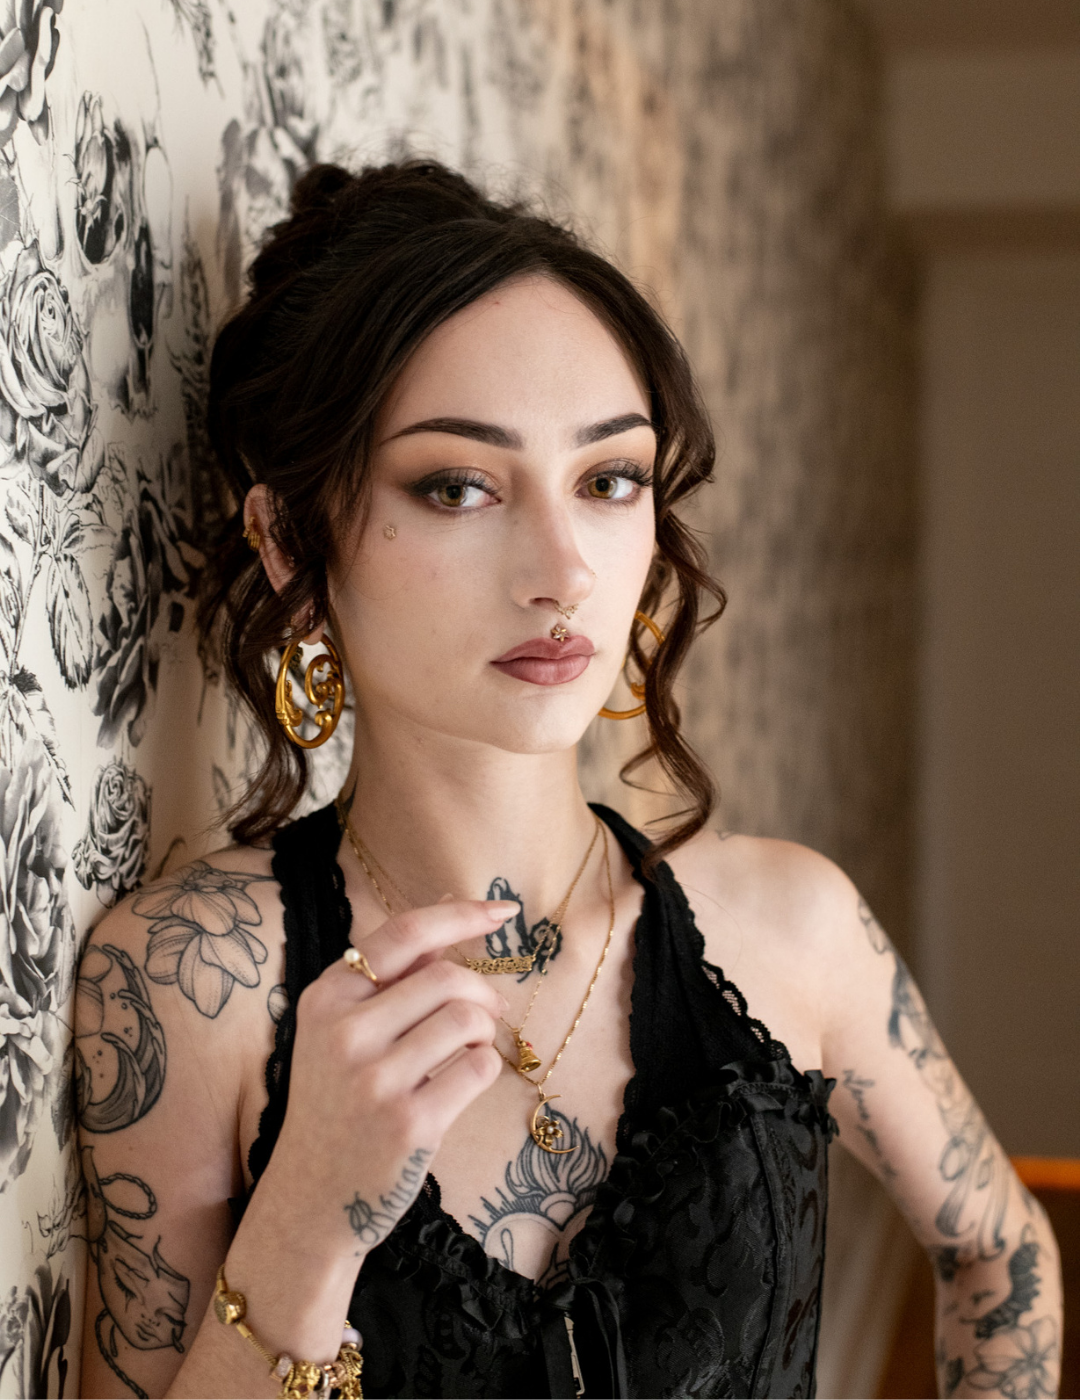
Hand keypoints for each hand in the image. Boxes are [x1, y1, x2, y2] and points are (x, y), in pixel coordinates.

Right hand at [252, 897, 515, 1262]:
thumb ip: (393, 973)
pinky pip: (478, 1067)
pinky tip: (461, 1082)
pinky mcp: (409, 1123)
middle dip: (481, 991)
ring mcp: (375, 1080)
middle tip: (486, 1012)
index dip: (461, 915)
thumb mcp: (342, 1029)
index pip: (404, 934)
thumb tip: (452, 905)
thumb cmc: (338, 1102)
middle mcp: (343, 1034)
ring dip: (482, 1030)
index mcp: (325, 998)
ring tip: (468, 1048)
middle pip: (446, 977)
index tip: (503, 910)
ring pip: (466, 1019)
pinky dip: (483, 1067)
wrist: (312, 1198)